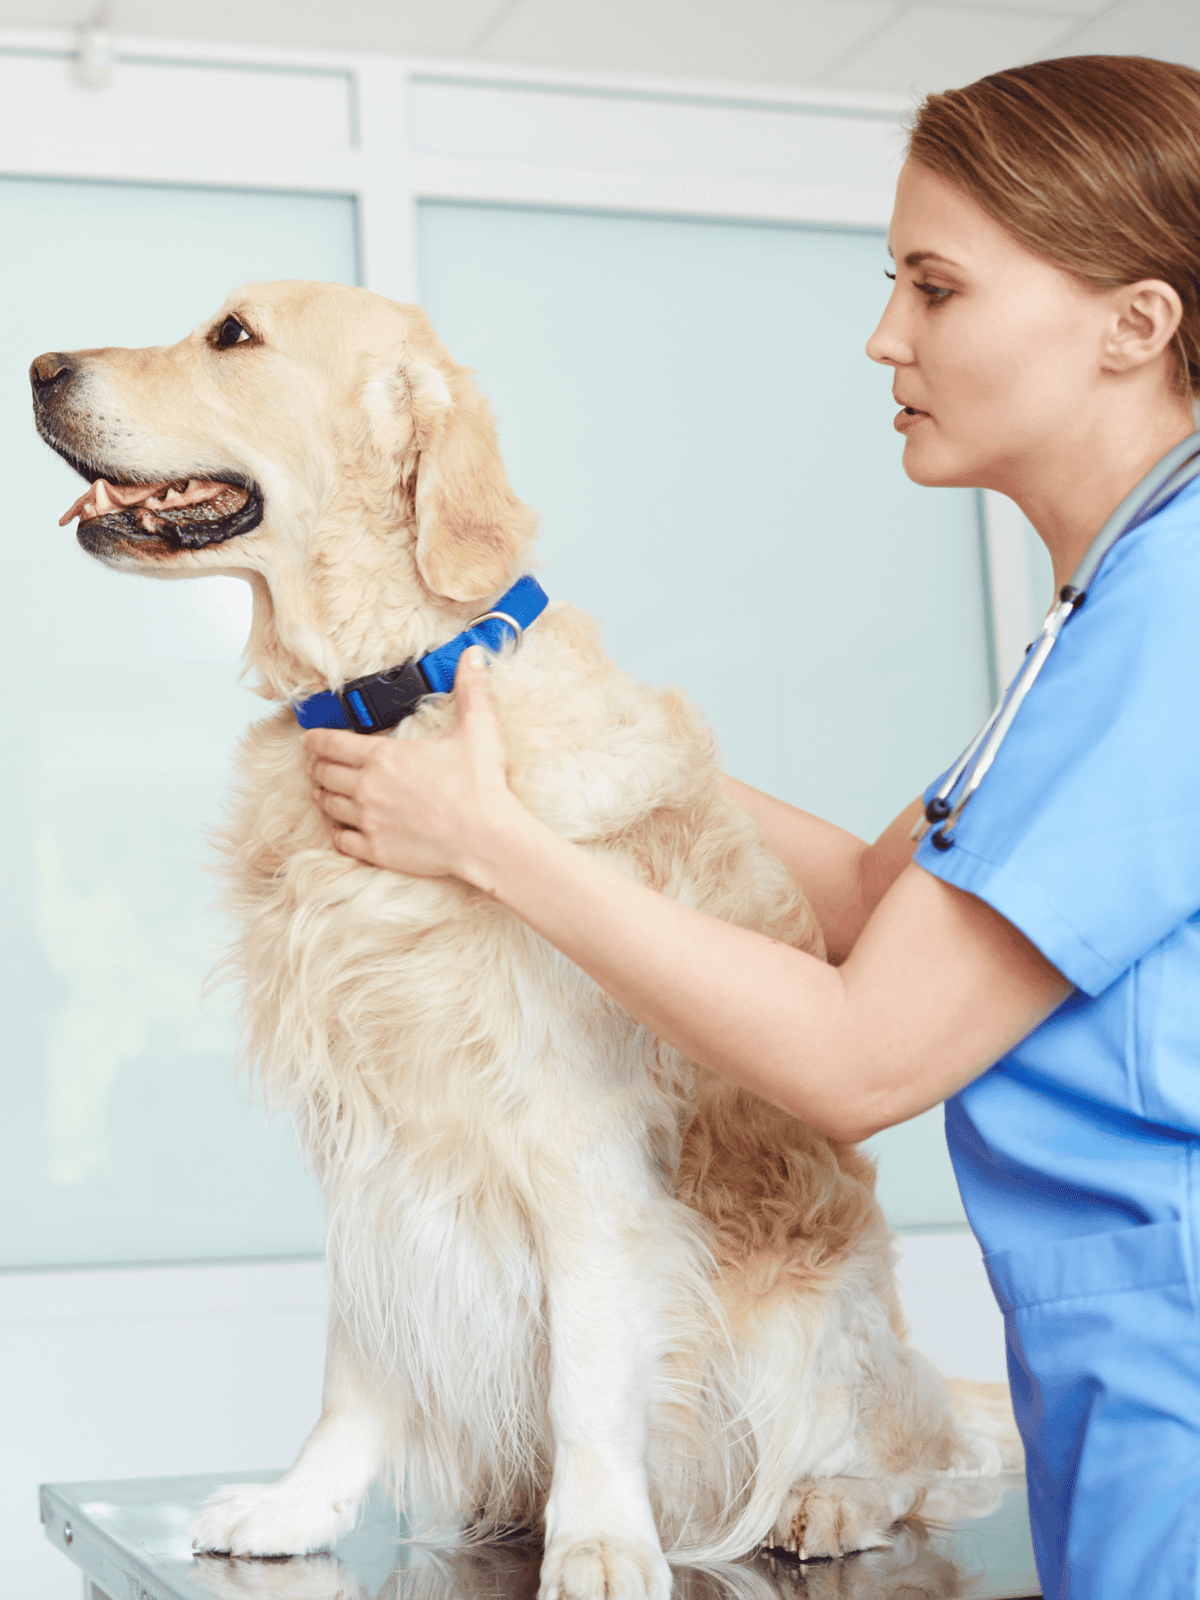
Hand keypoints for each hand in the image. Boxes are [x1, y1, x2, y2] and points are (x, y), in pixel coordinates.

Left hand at [303, 646, 520, 880]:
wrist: (486, 838)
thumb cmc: (481, 785)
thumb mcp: (478, 729)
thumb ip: (471, 689)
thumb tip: (474, 654)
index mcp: (384, 756)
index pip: (332, 743)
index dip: (315, 740)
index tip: (308, 739)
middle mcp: (367, 787)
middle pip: (324, 774)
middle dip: (316, 766)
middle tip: (314, 764)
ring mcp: (369, 820)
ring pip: (328, 805)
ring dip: (322, 796)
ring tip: (322, 792)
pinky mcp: (376, 850)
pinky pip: (341, 840)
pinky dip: (336, 832)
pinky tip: (340, 828)